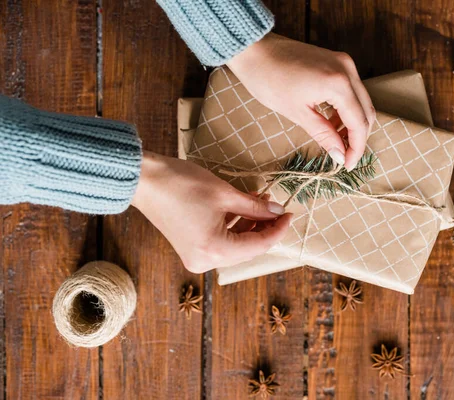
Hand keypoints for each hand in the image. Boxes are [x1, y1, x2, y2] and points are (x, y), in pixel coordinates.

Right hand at [131, 151, 292, 273]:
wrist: (144, 181)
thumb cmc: (181, 185)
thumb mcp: (226, 194)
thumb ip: (255, 208)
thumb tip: (277, 211)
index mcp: (215, 250)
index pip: (259, 245)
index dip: (278, 229)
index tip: (290, 214)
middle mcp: (205, 261)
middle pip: (248, 248)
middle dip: (264, 227)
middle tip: (276, 207)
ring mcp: (196, 257)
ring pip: (235, 245)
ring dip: (249, 225)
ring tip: (259, 202)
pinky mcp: (190, 248)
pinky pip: (221, 242)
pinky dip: (233, 227)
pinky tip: (242, 208)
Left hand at [227, 33, 374, 170]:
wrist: (254, 50)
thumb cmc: (269, 80)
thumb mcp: (297, 113)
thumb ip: (324, 135)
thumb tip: (339, 156)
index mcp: (338, 83)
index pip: (359, 122)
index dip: (356, 148)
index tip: (347, 165)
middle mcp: (348, 70)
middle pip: (366, 111)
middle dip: (358, 137)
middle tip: (343, 156)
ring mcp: (344, 63)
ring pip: (361, 101)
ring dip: (352, 123)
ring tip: (335, 140)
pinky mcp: (338, 61)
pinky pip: (351, 90)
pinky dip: (346, 108)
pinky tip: (331, 122)